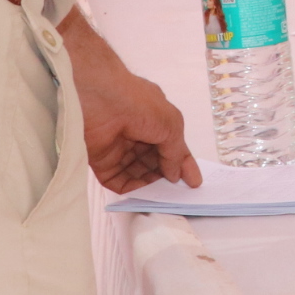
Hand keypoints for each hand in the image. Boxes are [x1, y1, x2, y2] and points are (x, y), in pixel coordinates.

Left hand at [74, 59, 199, 193]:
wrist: (100, 101)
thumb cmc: (141, 106)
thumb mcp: (171, 125)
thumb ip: (176, 153)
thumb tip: (176, 175)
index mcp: (154, 121)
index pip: (170, 146)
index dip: (182, 163)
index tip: (193, 183)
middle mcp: (137, 135)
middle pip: (154, 162)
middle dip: (167, 176)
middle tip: (178, 191)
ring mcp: (118, 149)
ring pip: (137, 173)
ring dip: (150, 184)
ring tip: (162, 193)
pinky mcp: (101, 161)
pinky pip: (117, 179)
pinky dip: (131, 188)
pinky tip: (144, 192)